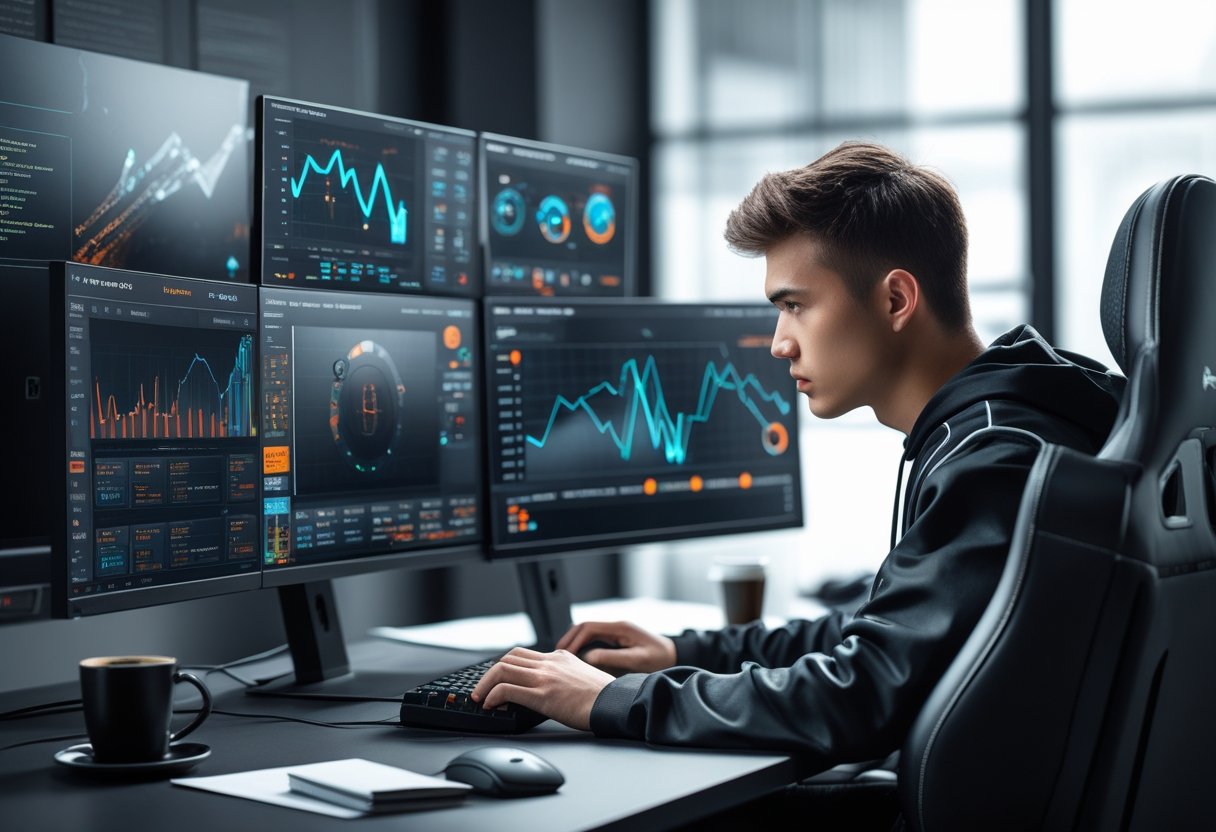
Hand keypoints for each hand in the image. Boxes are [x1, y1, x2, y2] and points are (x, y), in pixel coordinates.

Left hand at [470, 647, 612, 731]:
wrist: (615, 703)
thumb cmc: (604, 696)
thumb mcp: (583, 675)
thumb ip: (565, 675)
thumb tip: (553, 686)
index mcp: (559, 657)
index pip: (522, 654)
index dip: (505, 665)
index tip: (497, 678)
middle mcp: (550, 663)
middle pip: (508, 658)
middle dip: (490, 673)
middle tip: (482, 688)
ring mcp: (545, 677)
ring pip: (502, 669)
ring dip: (484, 684)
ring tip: (480, 697)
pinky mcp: (542, 695)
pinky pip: (506, 689)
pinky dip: (492, 695)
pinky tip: (492, 705)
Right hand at [555, 620, 676, 674]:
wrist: (675, 657)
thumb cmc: (660, 660)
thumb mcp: (636, 660)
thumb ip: (612, 658)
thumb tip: (588, 658)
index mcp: (620, 628)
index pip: (589, 627)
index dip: (573, 639)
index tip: (564, 653)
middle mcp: (616, 627)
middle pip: (584, 627)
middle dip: (569, 639)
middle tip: (557, 655)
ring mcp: (616, 632)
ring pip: (587, 632)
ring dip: (574, 642)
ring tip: (564, 658)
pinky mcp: (616, 639)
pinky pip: (594, 639)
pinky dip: (583, 646)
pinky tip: (577, 659)